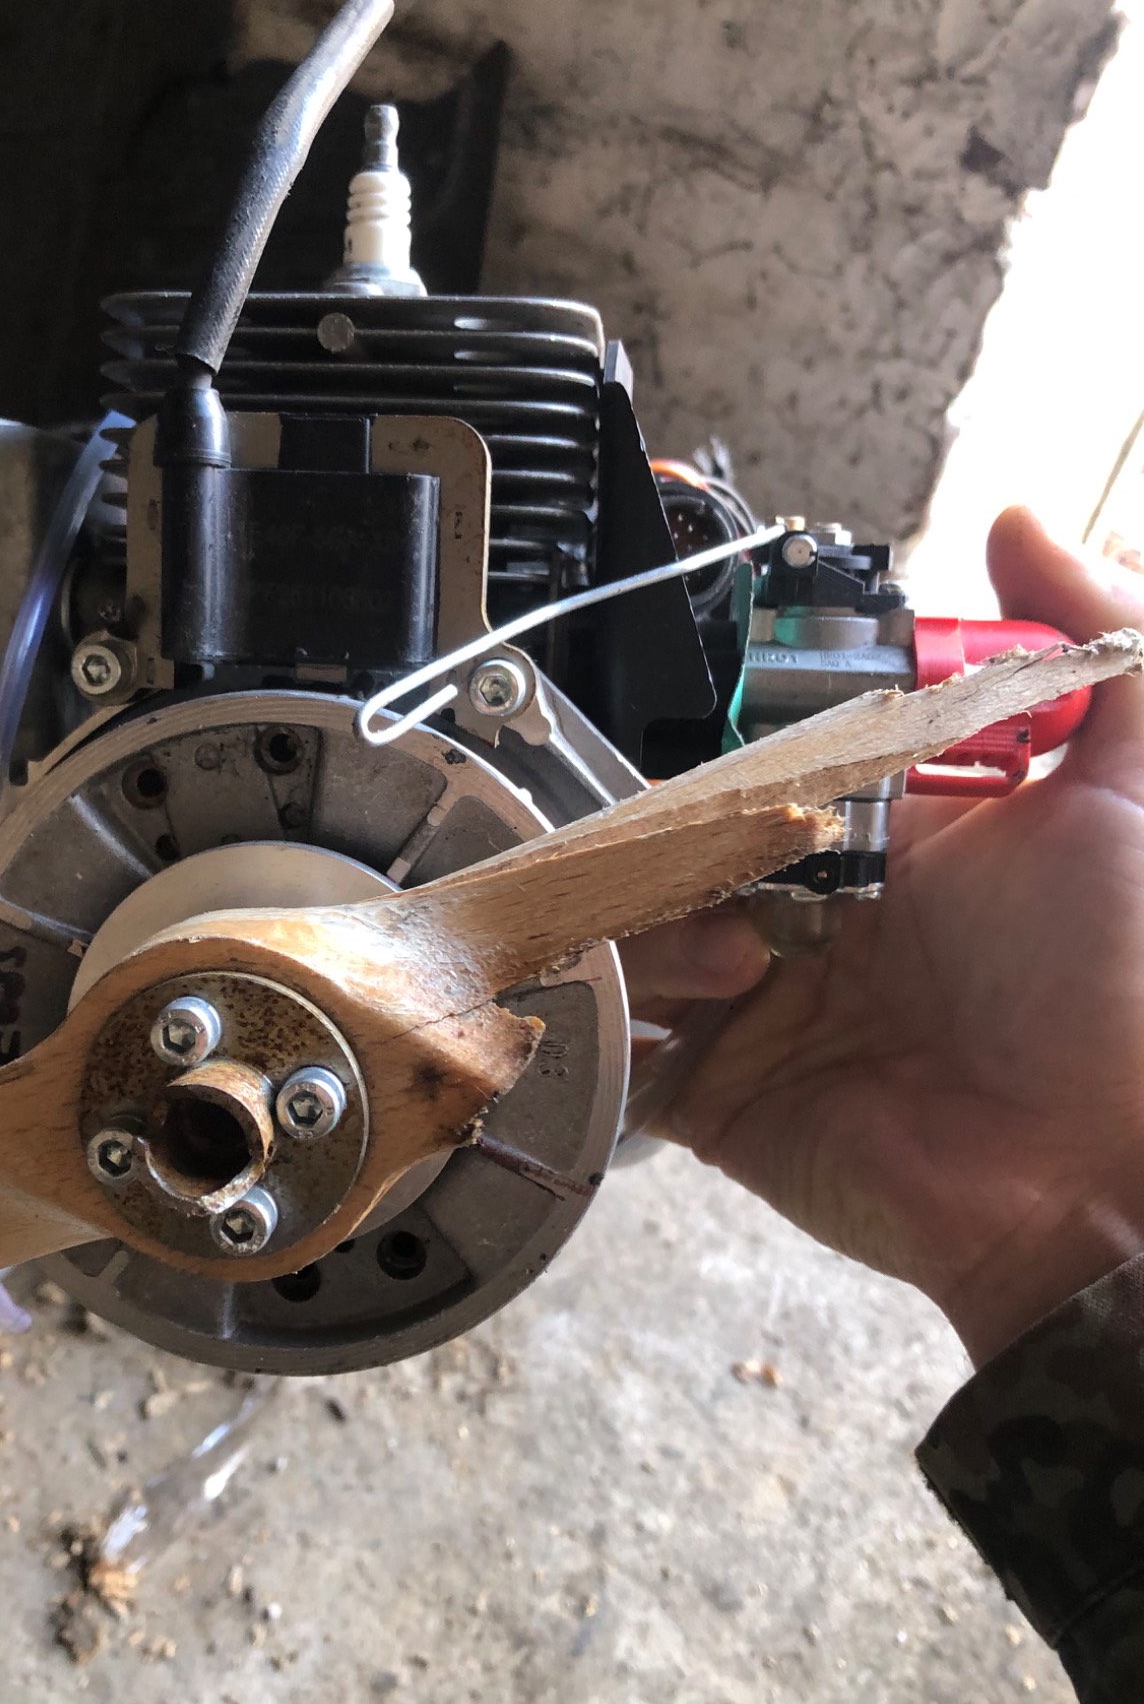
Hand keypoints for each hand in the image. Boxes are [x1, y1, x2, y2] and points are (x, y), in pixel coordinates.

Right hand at [654, 509, 1143, 1365]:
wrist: (1093, 1185)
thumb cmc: (1126, 990)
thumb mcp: (1141, 785)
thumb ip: (1103, 637)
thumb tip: (1025, 518)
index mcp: (893, 839)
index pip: (772, 754)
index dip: (738, 734)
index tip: (730, 732)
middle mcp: (815, 913)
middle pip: (684, 836)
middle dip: (680, 835)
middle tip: (722, 855)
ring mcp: (757, 1002)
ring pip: (637, 923)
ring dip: (664, 924)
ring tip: (742, 961)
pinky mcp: (713, 1088)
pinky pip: (618, 1033)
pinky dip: (613, 1005)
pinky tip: (686, 1002)